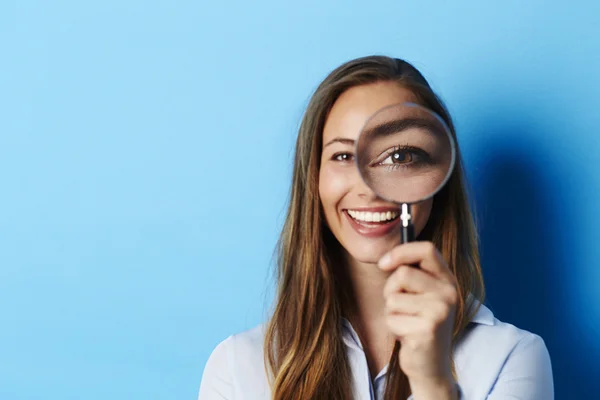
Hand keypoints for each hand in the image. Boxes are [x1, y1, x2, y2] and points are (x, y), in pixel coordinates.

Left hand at [378, 241, 458, 398]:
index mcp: (447, 280)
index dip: (401, 251)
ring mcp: (440, 311)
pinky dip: (393, 329)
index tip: (383, 264)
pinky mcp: (427, 329)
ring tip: (407, 323)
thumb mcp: (420, 295)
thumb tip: (385, 258)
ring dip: (391, 312)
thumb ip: (410, 274)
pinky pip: (391, 318)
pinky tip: (408, 337)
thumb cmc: (418, 325)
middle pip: (402, 274)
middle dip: (390, 290)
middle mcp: (448, 293)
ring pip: (393, 298)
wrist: (430, 365)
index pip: (427, 249)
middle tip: (401, 308)